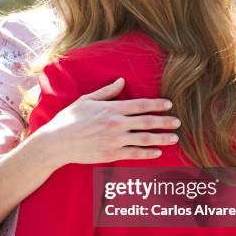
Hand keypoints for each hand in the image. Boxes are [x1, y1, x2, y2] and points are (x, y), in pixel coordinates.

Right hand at [36, 77, 180, 166]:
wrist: (57, 143)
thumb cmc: (70, 119)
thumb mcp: (87, 100)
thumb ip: (107, 92)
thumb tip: (122, 81)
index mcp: (111, 109)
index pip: (140, 105)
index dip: (156, 105)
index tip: (169, 105)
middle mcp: (116, 124)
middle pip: (146, 122)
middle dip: (164, 121)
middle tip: (178, 122)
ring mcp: (115, 140)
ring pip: (144, 139)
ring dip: (161, 138)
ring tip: (174, 138)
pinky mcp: (111, 154)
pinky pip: (134, 154)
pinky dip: (148, 153)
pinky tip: (158, 152)